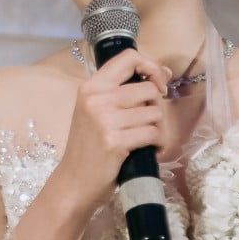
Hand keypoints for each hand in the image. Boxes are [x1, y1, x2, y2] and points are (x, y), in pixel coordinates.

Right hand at [55, 48, 173, 205]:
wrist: (74, 182)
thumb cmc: (88, 147)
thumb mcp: (95, 111)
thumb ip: (121, 92)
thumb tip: (164, 74)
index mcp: (90, 87)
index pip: (129, 58)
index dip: (151, 67)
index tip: (158, 84)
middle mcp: (96, 99)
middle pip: (148, 89)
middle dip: (156, 107)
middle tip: (146, 123)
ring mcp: (104, 120)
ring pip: (154, 112)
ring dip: (156, 128)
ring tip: (144, 138)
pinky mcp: (115, 141)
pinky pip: (153, 133)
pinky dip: (157, 143)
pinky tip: (147, 149)